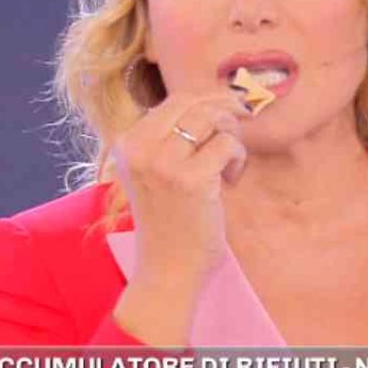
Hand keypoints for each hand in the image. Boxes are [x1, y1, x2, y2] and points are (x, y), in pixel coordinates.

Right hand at [112, 89, 251, 287]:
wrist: (167, 269)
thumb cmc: (167, 221)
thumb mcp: (152, 171)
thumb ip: (169, 137)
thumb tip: (213, 100)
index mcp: (127, 143)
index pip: (174, 99)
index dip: (208, 98)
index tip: (230, 109)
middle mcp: (139, 148)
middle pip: (194, 102)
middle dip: (225, 110)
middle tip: (241, 125)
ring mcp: (163, 163)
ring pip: (213, 118)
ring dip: (232, 135)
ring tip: (229, 163)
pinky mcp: (191, 179)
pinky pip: (228, 145)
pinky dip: (238, 159)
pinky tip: (229, 181)